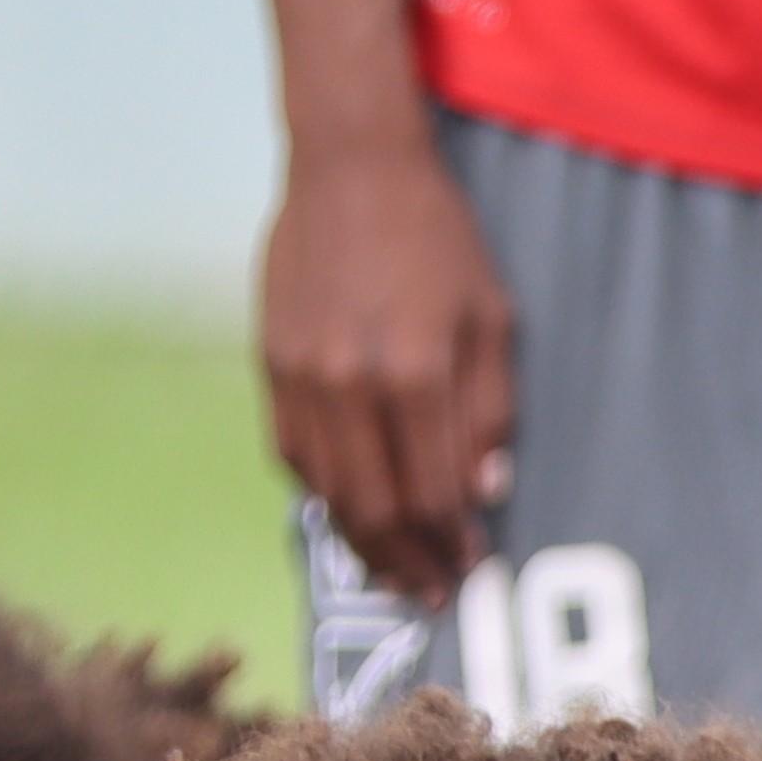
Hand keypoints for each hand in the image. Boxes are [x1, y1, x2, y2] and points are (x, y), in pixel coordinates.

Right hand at [259, 138, 515, 601]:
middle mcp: (349, 383)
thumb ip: (490, 410)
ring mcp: (300, 375)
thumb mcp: (491, 318)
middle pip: (377, 506)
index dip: (455, 542)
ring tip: (393, 571)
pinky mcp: (270, 362)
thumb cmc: (437, 238)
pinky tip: (349, 511)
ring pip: (328, 490)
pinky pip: (291, 452)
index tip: (473, 567)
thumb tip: (483, 491)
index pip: (435, 492)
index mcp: (413, 373)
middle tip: (433, 594)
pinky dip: (322, 492)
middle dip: (409, 561)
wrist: (349, 167)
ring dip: (362, 541)